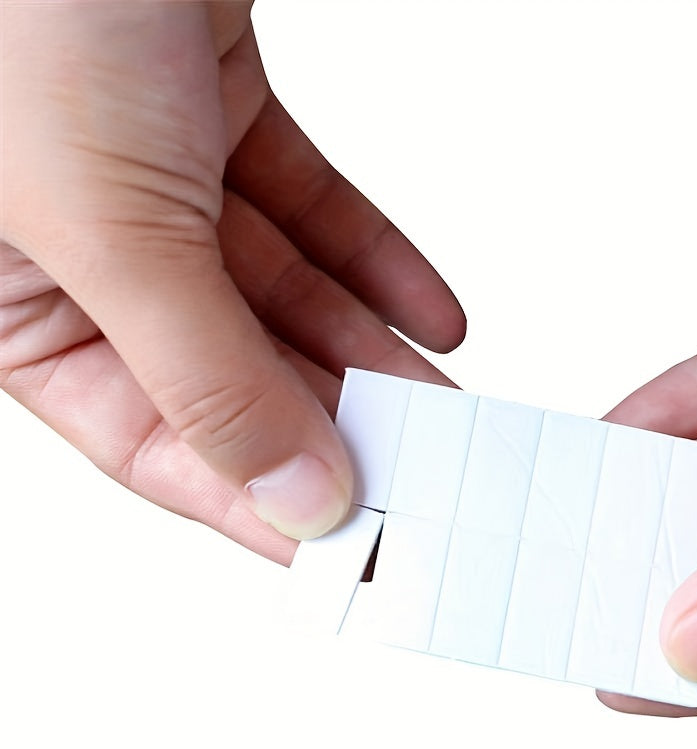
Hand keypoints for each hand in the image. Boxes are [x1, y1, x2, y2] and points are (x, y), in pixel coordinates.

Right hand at [0, 1, 464, 565]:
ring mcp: (146, 176)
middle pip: (233, 375)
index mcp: (13, 304)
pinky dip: (375, 257)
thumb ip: (204, 376)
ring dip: (374, 354)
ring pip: (281, 298)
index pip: (154, 444)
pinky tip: (438, 315)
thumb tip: (289, 497)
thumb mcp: (105, 225)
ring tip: (457, 414)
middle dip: (338, 425)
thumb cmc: (19, 0)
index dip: (260, 502)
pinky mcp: (206, 106)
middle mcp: (75, 249)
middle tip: (430, 479)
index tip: (354, 549)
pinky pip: (306, 207)